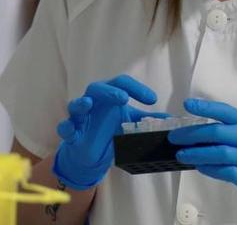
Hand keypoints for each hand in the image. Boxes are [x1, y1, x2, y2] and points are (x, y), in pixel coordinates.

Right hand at [53, 75, 162, 189]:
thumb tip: (172, 119)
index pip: (121, 83)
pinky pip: (65, 127)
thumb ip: (148, 121)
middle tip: (123, 98)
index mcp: (109, 96)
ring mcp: (80, 116)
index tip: (153, 100)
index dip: (137, 89)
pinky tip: (71, 129)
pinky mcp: (71, 132)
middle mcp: (93, 102)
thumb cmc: (109, 130)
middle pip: (97, 88)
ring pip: (75, 104)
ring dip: (81, 104)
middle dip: (109, 91)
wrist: (92, 153)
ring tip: (87, 104)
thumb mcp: (131, 124)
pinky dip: (66, 127)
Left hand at [169, 99, 236, 221]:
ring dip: (196, 154)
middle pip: (216, 133)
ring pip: (218, 154)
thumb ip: (230, 130)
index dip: (205, 107)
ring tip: (181, 154)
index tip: (186, 105)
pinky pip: (225, 172)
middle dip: (191, 135)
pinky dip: (209, 169)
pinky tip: (199, 167)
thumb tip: (197, 131)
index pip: (224, 111)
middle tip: (174, 137)